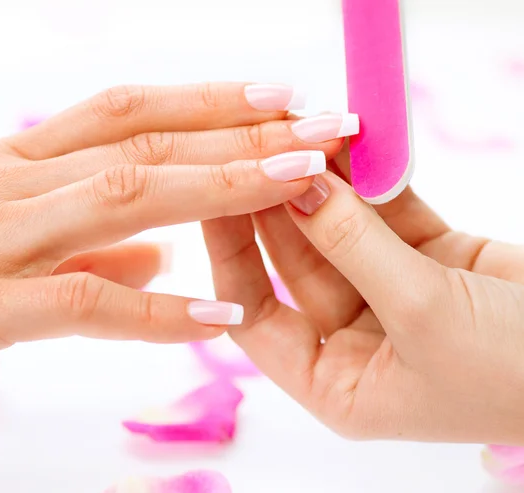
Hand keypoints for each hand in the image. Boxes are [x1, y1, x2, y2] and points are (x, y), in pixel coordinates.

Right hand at [0, 82, 344, 379]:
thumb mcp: (7, 233)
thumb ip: (92, 246)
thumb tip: (163, 260)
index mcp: (22, 160)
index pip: (131, 111)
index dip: (208, 99)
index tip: (281, 97)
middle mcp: (15, 181)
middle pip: (147, 142)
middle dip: (242, 131)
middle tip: (326, 125)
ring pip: (125, 197)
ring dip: (220, 187)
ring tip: (300, 182)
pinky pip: (83, 304)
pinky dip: (158, 311)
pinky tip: (224, 314)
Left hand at [203, 150, 523, 444]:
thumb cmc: (515, 375)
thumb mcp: (423, 314)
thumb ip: (353, 245)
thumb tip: (298, 186)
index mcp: (333, 380)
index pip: (254, 313)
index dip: (231, 253)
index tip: (217, 196)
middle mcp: (351, 339)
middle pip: (294, 262)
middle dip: (280, 203)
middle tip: (263, 145)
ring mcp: (387, 294)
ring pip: (337, 230)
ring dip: (325, 182)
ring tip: (305, 128)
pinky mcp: (426, 259)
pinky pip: (385, 213)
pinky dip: (372, 179)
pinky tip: (351, 141)